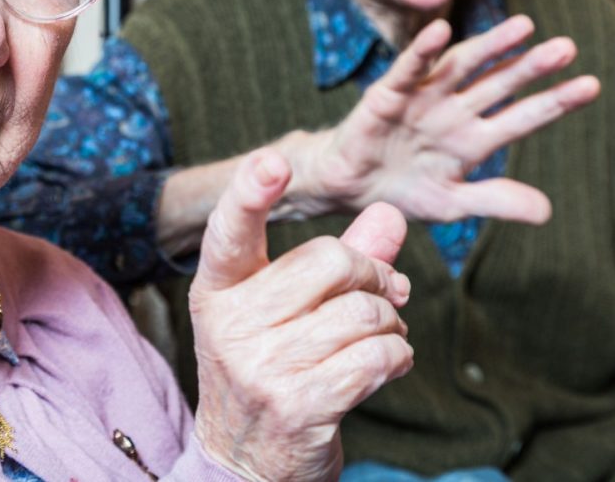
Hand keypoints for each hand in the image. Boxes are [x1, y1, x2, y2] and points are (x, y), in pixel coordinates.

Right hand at [190, 149, 413, 480]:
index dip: (250, 193)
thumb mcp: (284, 311)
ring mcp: (261, 368)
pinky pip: (376, 356)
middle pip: (328, 261)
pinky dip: (397, 356)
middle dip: (373, 274)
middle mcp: (231, 325)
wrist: (244, 464)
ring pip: (362, 312)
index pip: (228, 232)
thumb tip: (390, 214)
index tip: (272, 163)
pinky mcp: (300, 405)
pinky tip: (387, 364)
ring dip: (391, 322)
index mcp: (217, 290)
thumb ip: (338, 260)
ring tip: (383, 335)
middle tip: (384, 293)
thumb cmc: (270, 371)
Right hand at [284, 14, 600, 223]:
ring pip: (461, 67)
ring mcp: (423, 100)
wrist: (347, 189)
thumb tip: (547, 212)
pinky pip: (407, 70)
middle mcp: (454, 111)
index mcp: (474, 139)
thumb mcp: (453, 204)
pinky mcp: (388, 96)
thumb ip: (495, 200)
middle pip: (499, 84)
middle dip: (531, 66)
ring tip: (522, 27)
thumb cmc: (402, 190)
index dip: (555, 100)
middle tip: (567, 48)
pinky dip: (422, 51)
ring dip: (490, 47)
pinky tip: (439, 31)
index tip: (592, 85)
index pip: (523, 116)